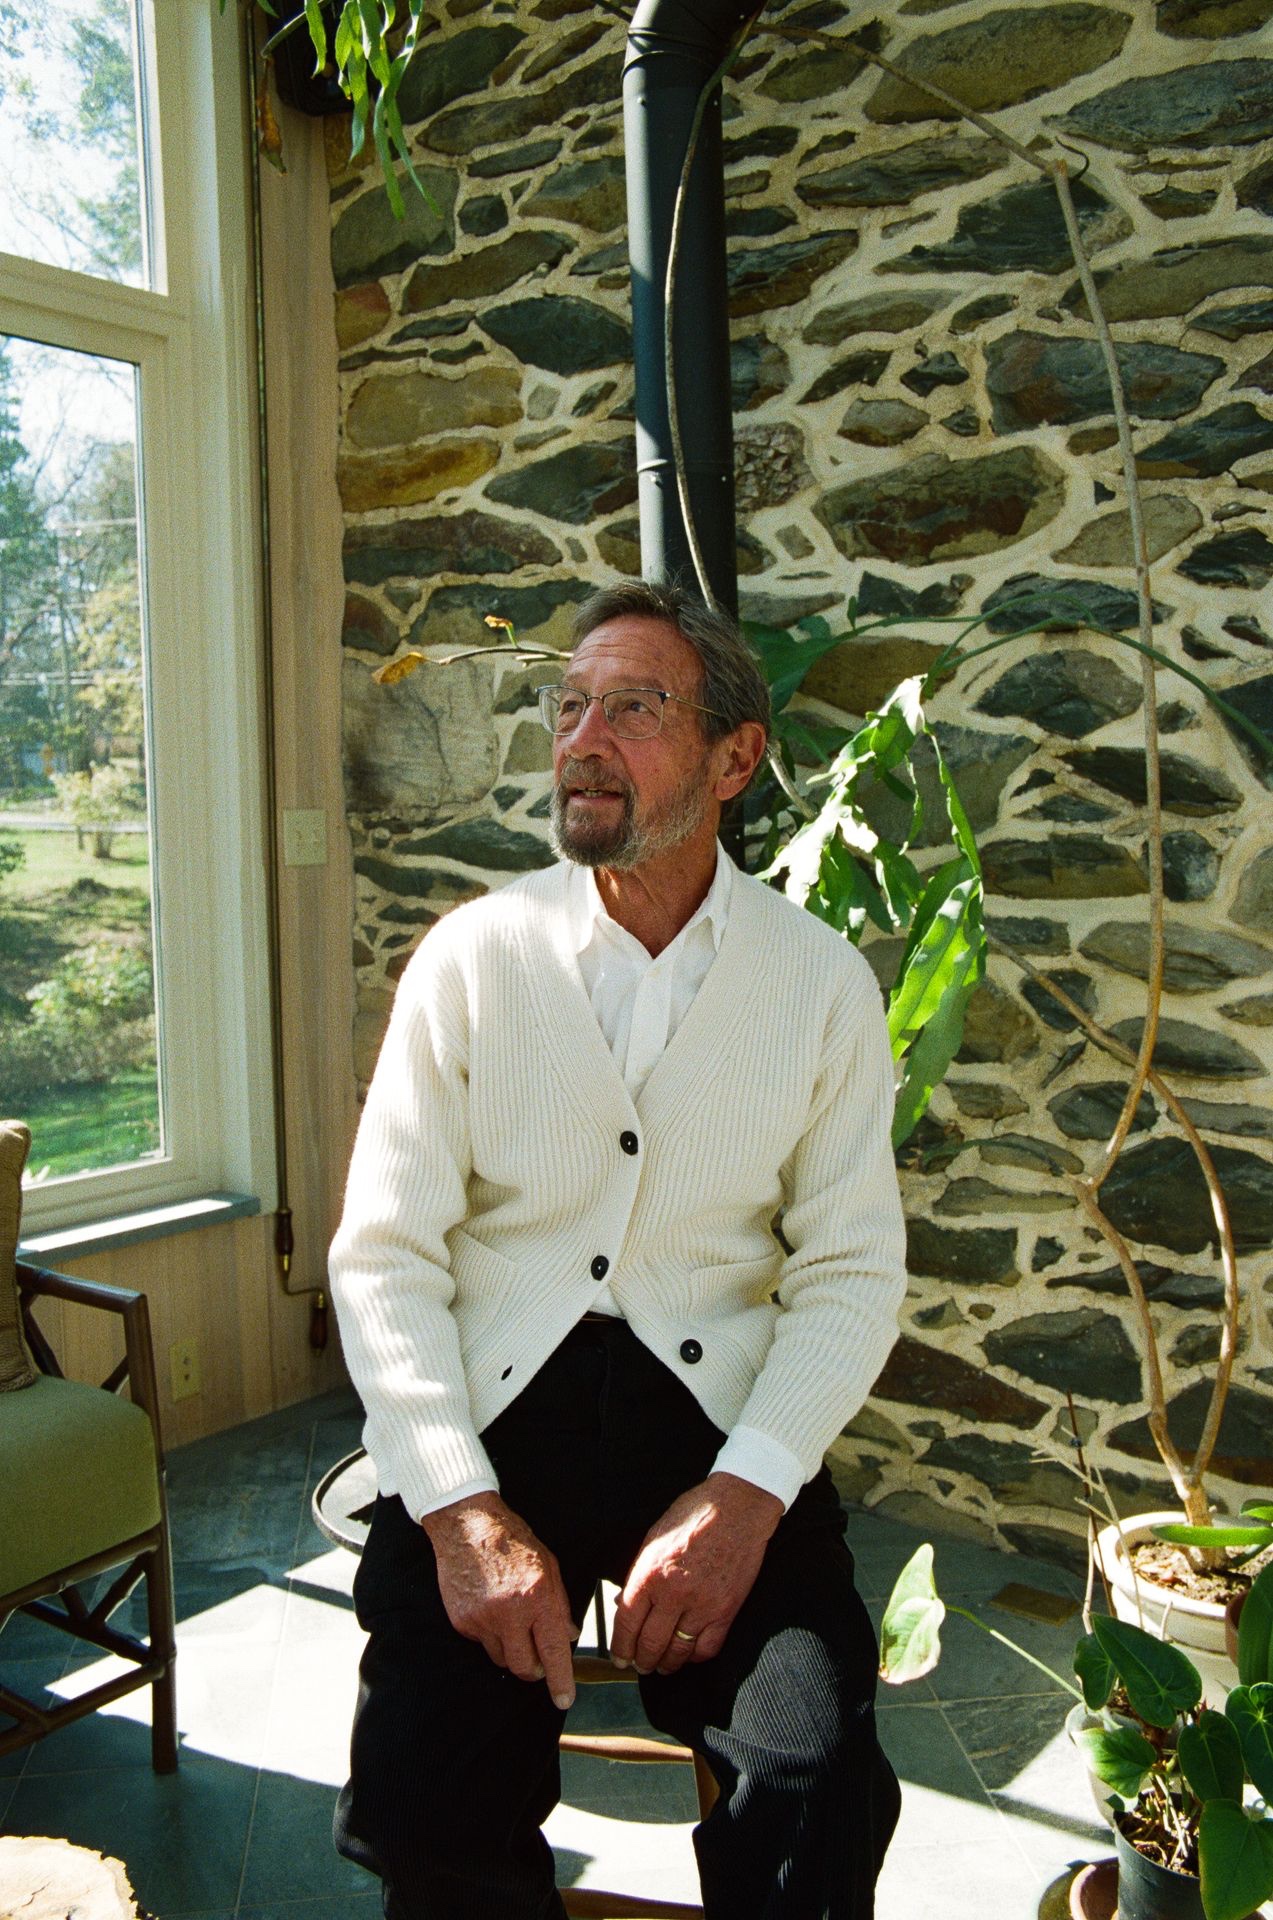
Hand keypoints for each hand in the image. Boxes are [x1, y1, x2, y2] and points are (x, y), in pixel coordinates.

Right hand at [421, 1493, 577, 1708]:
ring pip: (502, 1659)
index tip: (564, 1700)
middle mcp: (509, 1614)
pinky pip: (482, 1643)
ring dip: (512, 1651)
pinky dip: (491, 1635)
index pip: (553, 1652)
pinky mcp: (463, 1622)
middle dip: (535, 1670)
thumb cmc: (513, 1542)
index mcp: (537, 1598)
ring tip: (512, 1621)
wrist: (467, 1525)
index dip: (560, 1681)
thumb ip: (560, 1604)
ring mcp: (483, 1620)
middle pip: (524, 1668)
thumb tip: (568, 1636)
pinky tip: (491, 1609)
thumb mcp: (549, 1565)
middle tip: (539, 1657)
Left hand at [610, 1473, 783, 1676]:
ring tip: (661, 1666)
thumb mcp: (654, 1537)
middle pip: (650, 1643)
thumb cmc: (694, 1514)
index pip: (626, 1622)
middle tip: (638, 1666)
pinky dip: (695, 1658)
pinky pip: (708, 1648)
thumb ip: (639, 1574)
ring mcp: (702, 1604)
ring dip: (666, 1665)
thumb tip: (624, 1605)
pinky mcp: (726, 1610)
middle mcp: (674, 1593)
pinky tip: (689, 1656)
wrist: (738, 1507)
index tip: (619, 1657)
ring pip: (678, 1651)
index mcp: (650, 1573)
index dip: (620, 1646)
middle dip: (641, 1661)